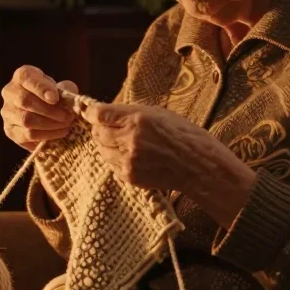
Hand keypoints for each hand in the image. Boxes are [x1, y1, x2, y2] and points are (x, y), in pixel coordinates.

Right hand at [0, 65, 78, 151]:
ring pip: (26, 120)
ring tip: (65, 125)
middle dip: (49, 110)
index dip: (41, 88)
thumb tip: (67, 98)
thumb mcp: (61, 88)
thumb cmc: (54, 97)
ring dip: (50, 125)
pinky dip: (46, 136)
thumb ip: (65, 90)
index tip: (55, 98)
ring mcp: (7, 112)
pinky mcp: (10, 130)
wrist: (45, 113)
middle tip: (67, 116)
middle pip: (25, 101)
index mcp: (22, 76)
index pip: (26, 77)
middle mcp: (10, 92)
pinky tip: (58, 133)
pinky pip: (26, 135)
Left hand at [82, 102, 256, 228]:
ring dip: (107, 145)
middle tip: (111, 128)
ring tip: (125, 143)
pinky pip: (110, 165)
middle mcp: (129, 139)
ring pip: (101, 150)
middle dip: (101, 129)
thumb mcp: (157, 112)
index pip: (99, 114)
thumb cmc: (182, 135)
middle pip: (97, 133)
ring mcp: (128, 160)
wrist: (198, 165)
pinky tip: (132, 156)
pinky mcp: (129, 176)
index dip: (92, 113)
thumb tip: (105, 112)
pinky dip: (115, 159)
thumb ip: (129, 112)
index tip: (92, 112)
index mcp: (137, 119)